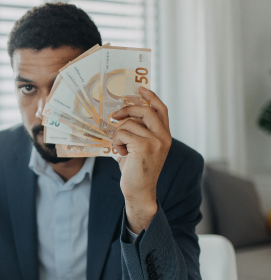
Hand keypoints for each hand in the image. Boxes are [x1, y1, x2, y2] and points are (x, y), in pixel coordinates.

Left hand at [111, 87, 171, 232]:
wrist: (139, 191)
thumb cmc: (136, 170)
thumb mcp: (139, 148)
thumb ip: (138, 132)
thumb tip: (123, 116)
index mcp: (165, 135)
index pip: (161, 109)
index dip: (151, 97)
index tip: (140, 88)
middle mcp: (163, 136)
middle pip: (145, 110)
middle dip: (127, 110)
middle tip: (114, 116)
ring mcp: (155, 141)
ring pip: (129, 124)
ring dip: (118, 135)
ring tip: (120, 149)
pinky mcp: (144, 146)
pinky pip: (122, 133)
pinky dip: (116, 142)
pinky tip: (120, 153)